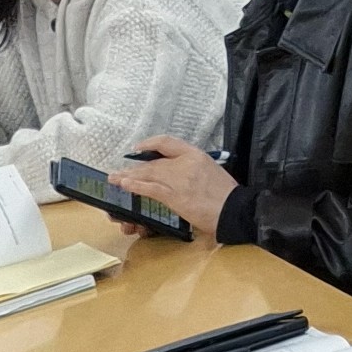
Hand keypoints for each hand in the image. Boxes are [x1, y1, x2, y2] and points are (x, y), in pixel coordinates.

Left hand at [117, 137, 237, 238]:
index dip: (150, 144)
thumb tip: (176, 172)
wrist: (235, 209)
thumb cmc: (226, 195)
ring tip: (116, 179)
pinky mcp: (176, 196)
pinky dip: (137, 186)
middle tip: (119, 171)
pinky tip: (126, 186)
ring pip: (149, 174)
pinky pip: (151, 188)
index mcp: (196, 154)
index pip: (167, 142)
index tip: (137, 149)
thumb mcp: (211, 170)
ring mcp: (180, 179)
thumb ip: (192, 168)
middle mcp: (186, 162)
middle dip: (134, 167)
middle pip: (154, 161)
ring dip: (130, 177)